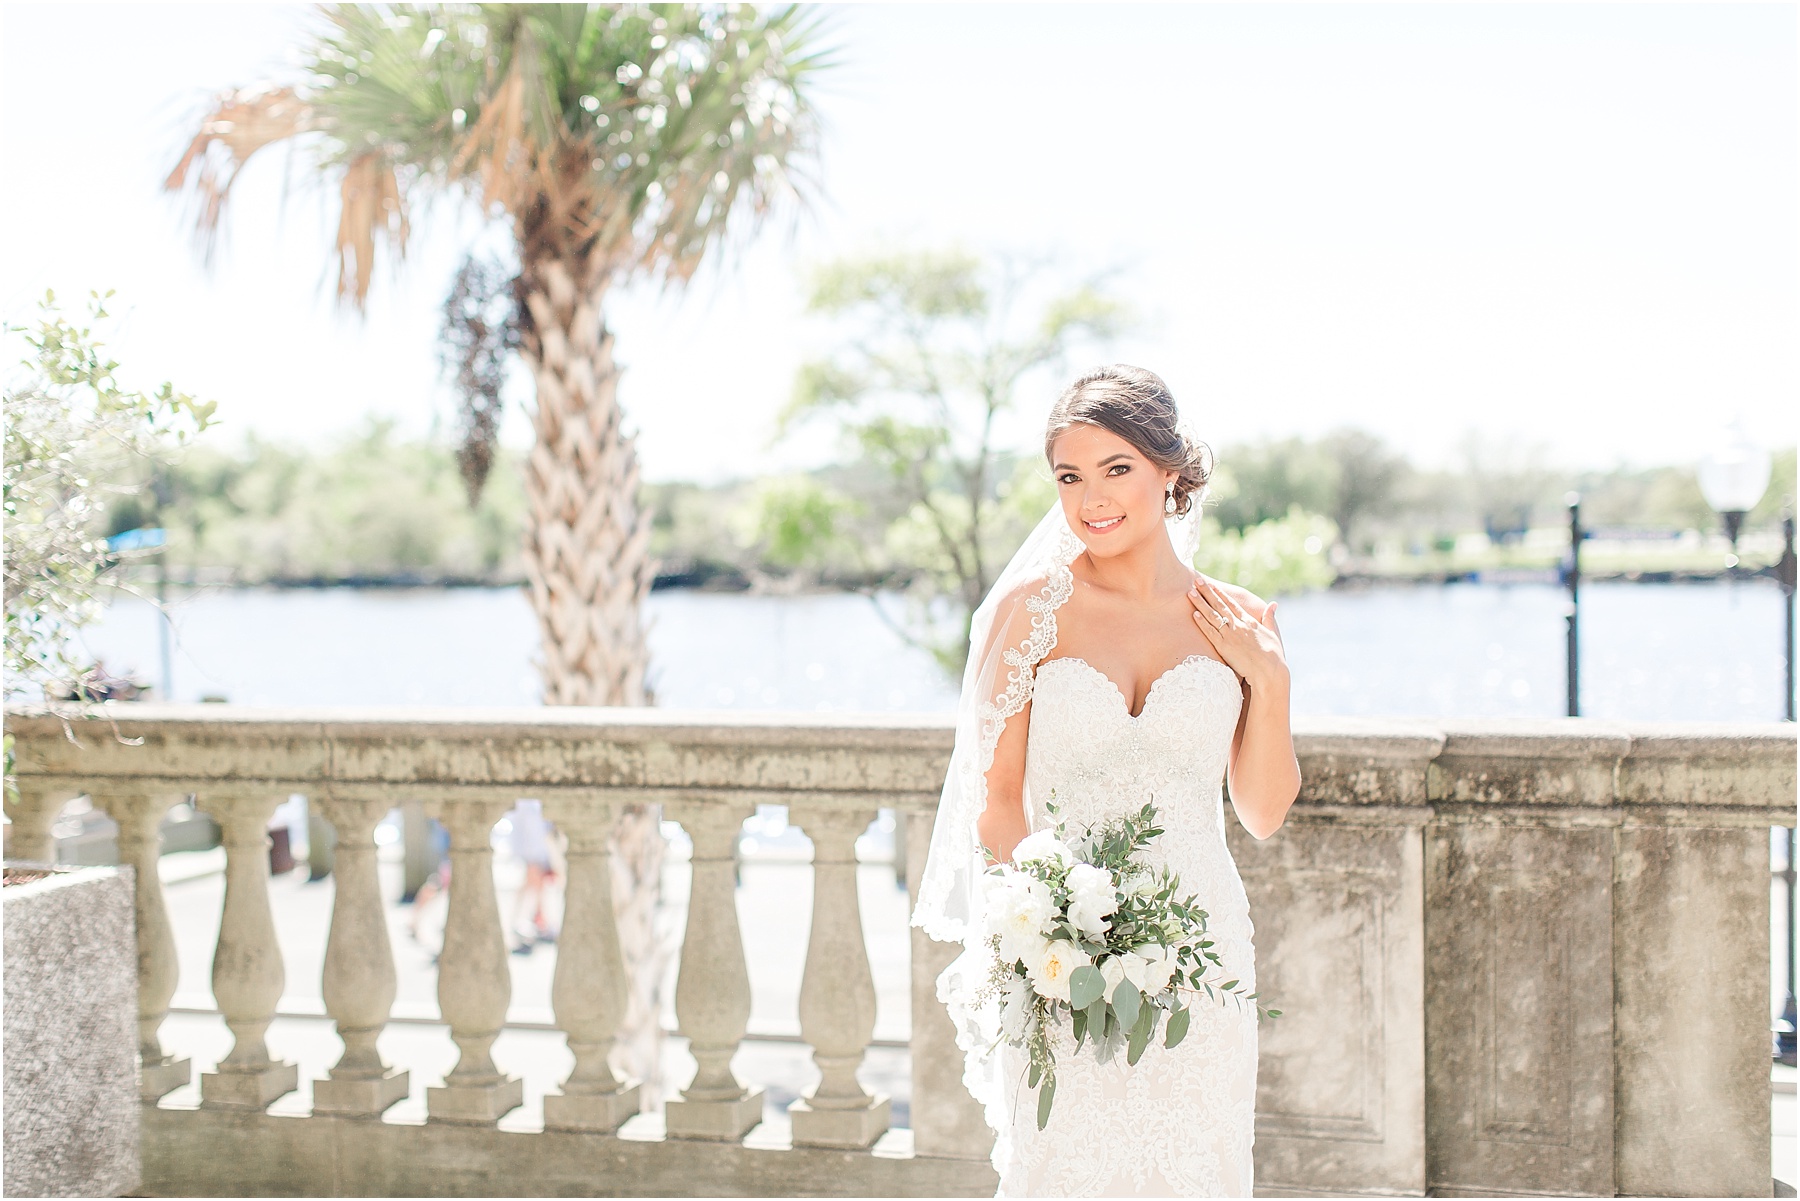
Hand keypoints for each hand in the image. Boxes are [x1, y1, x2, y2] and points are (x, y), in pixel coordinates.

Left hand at [1187, 574, 1288, 693]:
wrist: (1269, 670)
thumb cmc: (1274, 654)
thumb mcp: (1273, 633)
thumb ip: (1270, 618)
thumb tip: (1274, 604)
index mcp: (1249, 621)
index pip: (1232, 604)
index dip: (1220, 593)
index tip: (1212, 585)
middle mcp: (1238, 625)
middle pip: (1219, 605)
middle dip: (1207, 592)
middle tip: (1197, 581)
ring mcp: (1230, 635)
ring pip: (1212, 616)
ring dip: (1200, 604)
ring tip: (1190, 593)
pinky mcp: (1224, 647)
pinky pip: (1210, 632)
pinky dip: (1202, 623)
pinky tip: (1194, 614)